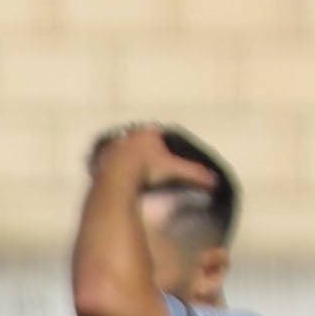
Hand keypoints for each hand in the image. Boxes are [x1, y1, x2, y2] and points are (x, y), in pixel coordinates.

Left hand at [88, 122, 212, 197]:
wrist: (117, 179)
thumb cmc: (147, 171)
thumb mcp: (175, 171)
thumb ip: (195, 174)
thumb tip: (214, 181)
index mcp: (148, 134)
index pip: (158, 135)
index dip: (162, 145)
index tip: (163, 156)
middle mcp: (129, 136)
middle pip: (140, 141)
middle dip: (144, 151)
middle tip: (148, 165)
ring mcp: (113, 146)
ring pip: (123, 150)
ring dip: (128, 159)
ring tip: (132, 172)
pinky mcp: (100, 159)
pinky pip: (109, 162)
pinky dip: (114, 168)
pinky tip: (116, 178)